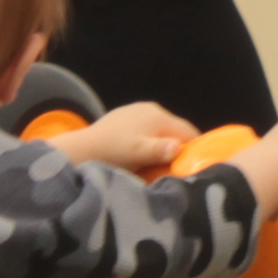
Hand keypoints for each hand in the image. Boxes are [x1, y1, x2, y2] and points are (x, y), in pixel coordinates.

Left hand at [60, 101, 196, 172]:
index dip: (195, 149)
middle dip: (178, 148)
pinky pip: (147, 129)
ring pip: (161, 130)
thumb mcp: (138, 154)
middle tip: (177, 168)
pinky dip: (149, 141)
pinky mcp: (126, 116)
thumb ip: (159, 151)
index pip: (189, 132)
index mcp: (158, 116)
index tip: (196, 167)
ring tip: (158, 163)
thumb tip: (179, 147)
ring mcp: (137, 110)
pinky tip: (140, 154)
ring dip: (163, 145)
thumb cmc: (113, 152)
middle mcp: (151, 108)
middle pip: (175, 130)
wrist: (80, 149)